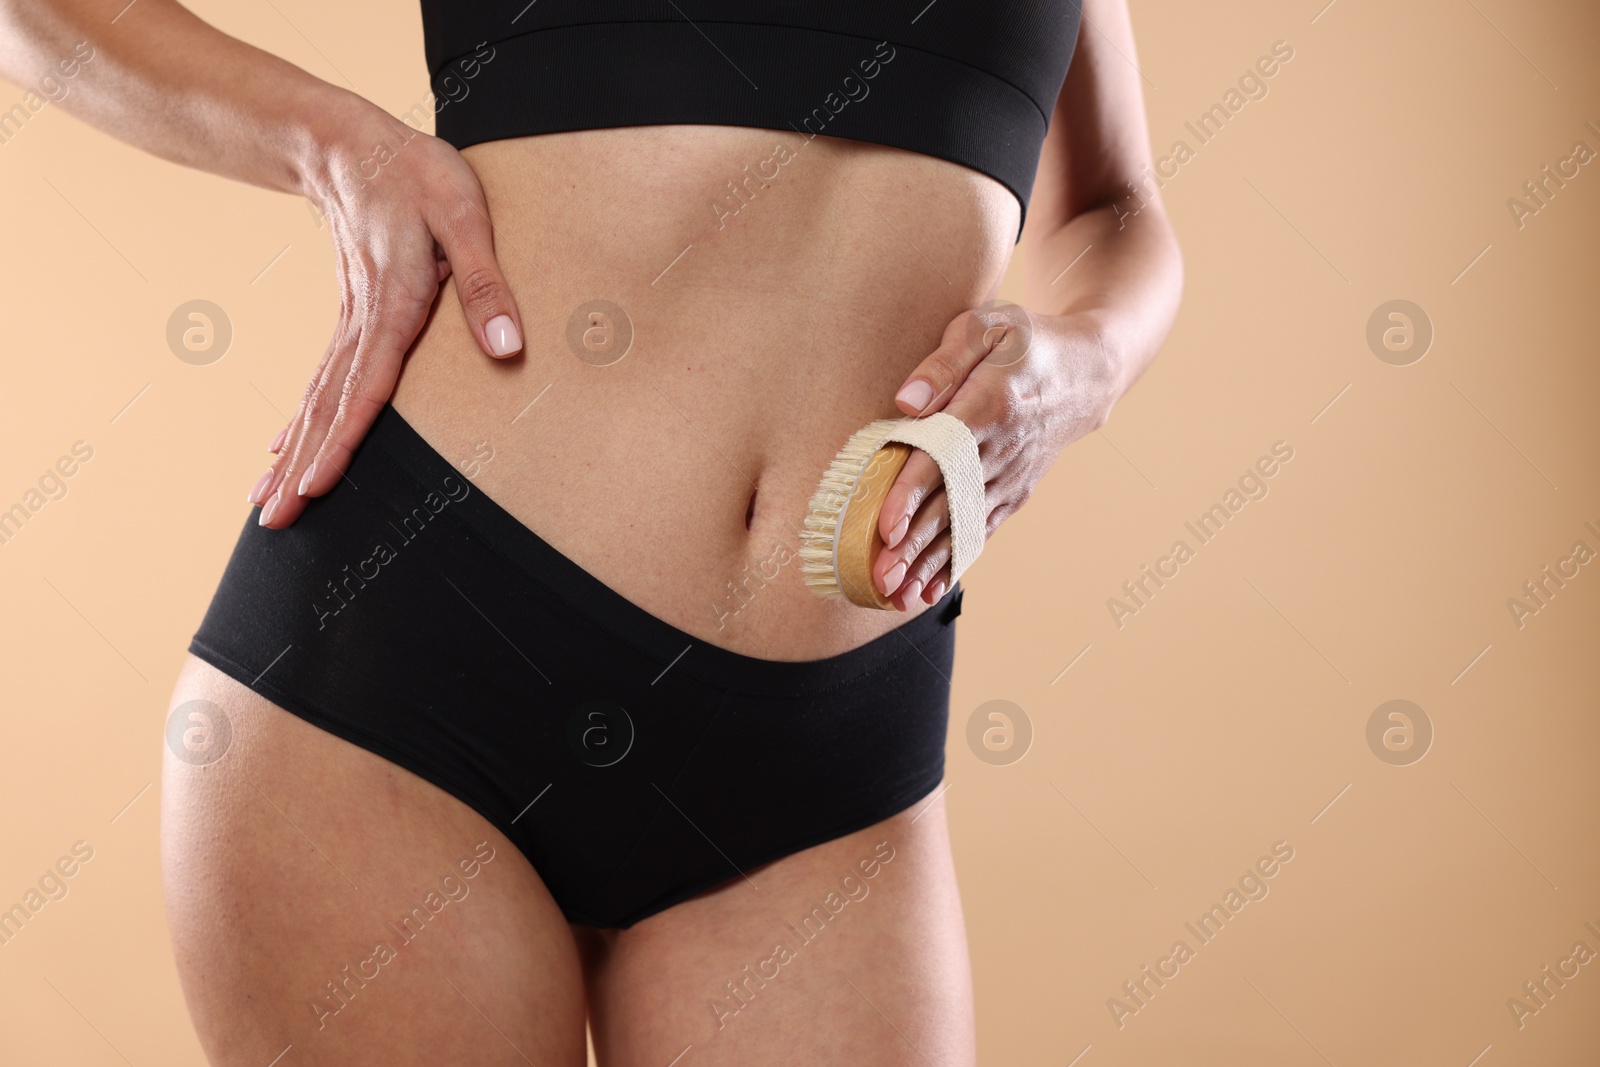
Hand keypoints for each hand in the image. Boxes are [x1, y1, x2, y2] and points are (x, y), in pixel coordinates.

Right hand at [249, 103, 524, 527]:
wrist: (352, 145)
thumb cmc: (417, 176)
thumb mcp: (465, 217)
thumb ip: (486, 284)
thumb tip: (509, 348)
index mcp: (393, 304)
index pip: (367, 386)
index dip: (344, 439)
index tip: (319, 485)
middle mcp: (363, 323)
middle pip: (329, 407)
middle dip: (302, 469)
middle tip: (274, 523)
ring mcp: (349, 324)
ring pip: (317, 401)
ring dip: (292, 455)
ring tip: (268, 505)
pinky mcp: (348, 321)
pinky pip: (320, 382)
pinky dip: (300, 423)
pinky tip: (281, 452)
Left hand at [873, 305, 1122, 608]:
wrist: (1090, 371)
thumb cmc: (1026, 342)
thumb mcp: (988, 327)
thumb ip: (944, 363)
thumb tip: (906, 402)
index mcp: (992, 405)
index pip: (942, 456)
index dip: (911, 494)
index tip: (884, 526)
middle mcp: (1003, 450)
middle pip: (949, 504)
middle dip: (913, 545)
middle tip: (880, 578)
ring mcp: (1012, 476)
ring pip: (964, 526)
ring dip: (929, 564)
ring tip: (895, 595)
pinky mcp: (1015, 492)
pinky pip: (982, 531)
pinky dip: (955, 562)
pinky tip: (929, 588)